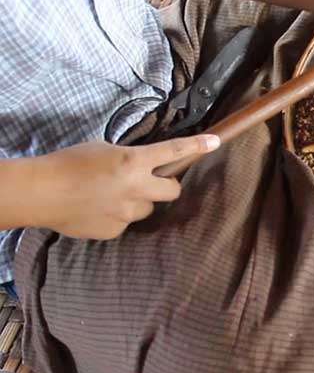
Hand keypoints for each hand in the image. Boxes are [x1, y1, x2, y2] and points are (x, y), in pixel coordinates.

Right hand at [30, 135, 219, 239]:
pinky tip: (98, 208)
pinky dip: (117, 215)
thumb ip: (131, 158)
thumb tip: (146, 164)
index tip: (215, 142)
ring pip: (148, 207)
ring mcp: (126, 213)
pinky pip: (126, 222)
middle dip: (167, 184)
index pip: (174, 151)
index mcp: (133, 162)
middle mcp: (135, 188)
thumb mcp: (106, 149)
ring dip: (138, 200)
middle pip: (173, 190)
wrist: (41, 193)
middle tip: (153, 179)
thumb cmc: (69, 163)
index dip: (197, 146)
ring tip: (111, 194)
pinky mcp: (115, 230)